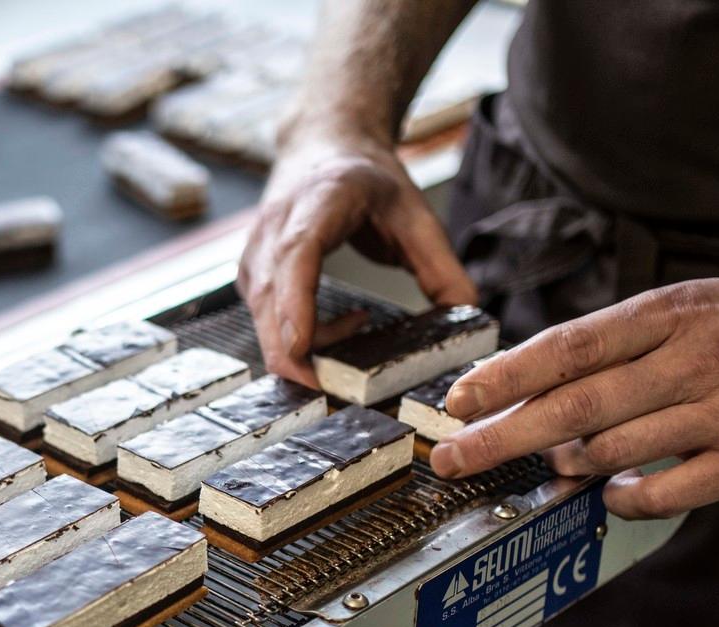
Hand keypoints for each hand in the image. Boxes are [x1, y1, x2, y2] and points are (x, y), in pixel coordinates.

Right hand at [240, 125, 476, 383]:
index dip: (295, 306)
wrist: (322, 145)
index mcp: (316, 203)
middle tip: (347, 391)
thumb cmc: (363, 177)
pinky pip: (269, 327)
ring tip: (360, 330)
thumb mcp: (415, 211)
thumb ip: (441, 265)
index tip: (303, 348)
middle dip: (299, 358)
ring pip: (265, 326)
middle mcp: (273, 232)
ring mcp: (255, 259)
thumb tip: (466, 314)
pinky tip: (343, 327)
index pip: (295, 258)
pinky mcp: (252, 281)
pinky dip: (304, 343)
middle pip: (271, 306)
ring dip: (308, 353)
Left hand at [428, 271, 718, 519]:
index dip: (506, 377)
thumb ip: (628, 340)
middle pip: (574, 404)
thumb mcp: (701, 304)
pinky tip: (611, 493)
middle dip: (501, 435)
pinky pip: (666, 490)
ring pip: (612, 448)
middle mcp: (693, 359)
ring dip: (567, 464)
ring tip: (549, 466)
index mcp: (673, 313)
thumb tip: (543, 378)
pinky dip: (625, 496)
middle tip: (453, 458)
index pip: (569, 347)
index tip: (459, 400)